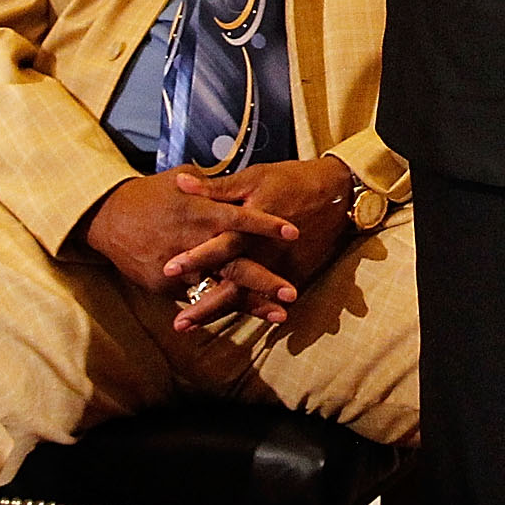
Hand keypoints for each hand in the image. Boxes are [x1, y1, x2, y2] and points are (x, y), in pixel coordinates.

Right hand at [80, 168, 300, 312]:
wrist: (108, 219)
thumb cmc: (150, 194)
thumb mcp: (183, 179)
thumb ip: (214, 186)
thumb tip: (238, 182)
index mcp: (199, 212)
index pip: (239, 218)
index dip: (266, 225)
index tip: (294, 232)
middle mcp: (192, 242)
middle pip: (234, 265)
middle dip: (264, 281)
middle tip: (292, 292)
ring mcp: (179, 269)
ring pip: (220, 290)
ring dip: (250, 304)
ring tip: (279, 316)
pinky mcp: (166, 287)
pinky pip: (200, 297)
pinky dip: (223, 306)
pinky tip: (248, 314)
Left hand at [158, 157, 361, 328]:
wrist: (336, 193)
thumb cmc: (291, 180)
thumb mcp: (254, 177)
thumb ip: (217, 187)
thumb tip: (180, 183)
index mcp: (252, 223)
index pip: (219, 245)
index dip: (194, 258)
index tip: (167, 271)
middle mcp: (265, 250)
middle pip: (231, 283)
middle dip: (204, 304)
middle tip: (178, 322)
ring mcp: (280, 266)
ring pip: (246, 296)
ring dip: (218, 312)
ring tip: (190, 327)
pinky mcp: (293, 273)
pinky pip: (266, 297)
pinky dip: (246, 311)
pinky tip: (223, 322)